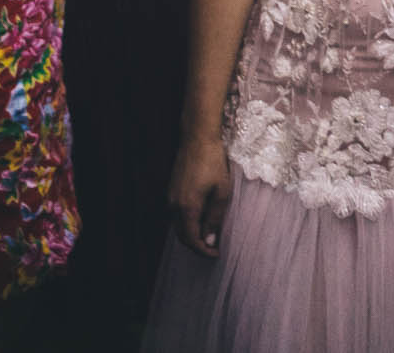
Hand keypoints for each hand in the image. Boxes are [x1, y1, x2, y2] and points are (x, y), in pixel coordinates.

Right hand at [168, 132, 233, 257]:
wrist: (197, 139)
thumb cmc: (213, 162)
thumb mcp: (222, 191)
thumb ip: (215, 217)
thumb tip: (210, 240)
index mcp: (187, 207)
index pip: (192, 240)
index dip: (203, 251)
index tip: (216, 254)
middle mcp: (174, 205)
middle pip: (182, 236)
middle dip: (197, 246)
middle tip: (213, 248)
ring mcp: (170, 197)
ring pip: (178, 226)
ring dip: (192, 234)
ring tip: (210, 235)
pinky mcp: (171, 191)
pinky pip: (177, 215)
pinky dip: (188, 223)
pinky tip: (201, 219)